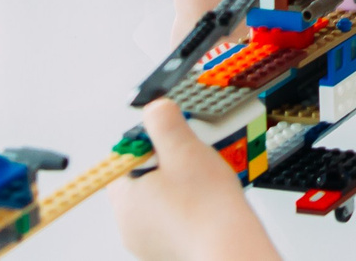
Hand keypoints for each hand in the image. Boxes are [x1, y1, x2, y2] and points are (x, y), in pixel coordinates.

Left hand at [110, 99, 279, 260]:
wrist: (230, 248)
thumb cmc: (208, 207)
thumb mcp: (184, 148)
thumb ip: (164, 122)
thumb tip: (154, 108)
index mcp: (125, 198)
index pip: (125, 160)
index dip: (151, 146)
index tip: (172, 143)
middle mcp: (129, 223)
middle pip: (142, 179)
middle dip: (167, 167)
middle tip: (192, 162)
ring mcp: (146, 241)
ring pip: (158, 201)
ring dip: (178, 188)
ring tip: (203, 184)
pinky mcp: (164, 251)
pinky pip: (170, 221)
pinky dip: (185, 211)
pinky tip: (205, 204)